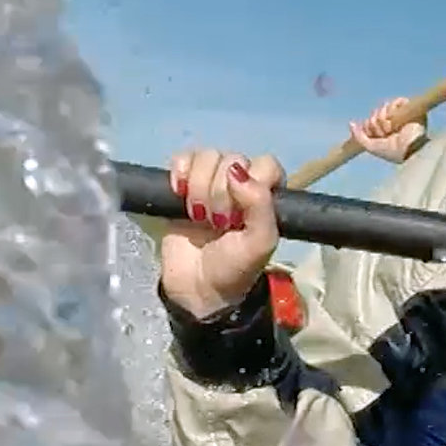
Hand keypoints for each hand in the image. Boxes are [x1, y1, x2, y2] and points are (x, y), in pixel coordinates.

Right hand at [156, 149, 283, 320]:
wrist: (197, 289)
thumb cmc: (235, 268)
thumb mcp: (260, 243)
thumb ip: (260, 205)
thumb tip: (237, 171)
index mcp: (266, 193)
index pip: (265, 164)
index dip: (250, 184)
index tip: (239, 214)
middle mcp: (240, 183)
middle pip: (231, 159)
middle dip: (220, 193)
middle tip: (217, 224)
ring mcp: (210, 181)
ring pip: (206, 156)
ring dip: (199, 187)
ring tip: (198, 217)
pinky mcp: (183, 184)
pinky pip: (182, 158)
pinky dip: (178, 172)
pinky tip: (178, 193)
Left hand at [348, 97, 426, 163]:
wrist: (408, 150)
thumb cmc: (392, 152)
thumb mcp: (371, 146)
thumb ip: (359, 136)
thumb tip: (351, 124)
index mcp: (384, 131)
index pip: (370, 120)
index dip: (368, 126)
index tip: (372, 135)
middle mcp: (392, 122)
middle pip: (375, 113)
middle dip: (375, 124)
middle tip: (383, 134)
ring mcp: (401, 115)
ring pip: (384, 107)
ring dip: (383, 119)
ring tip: (390, 129)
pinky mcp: (410, 109)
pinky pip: (398, 101)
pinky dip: (393, 109)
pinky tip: (394, 120)